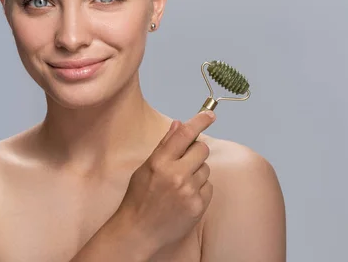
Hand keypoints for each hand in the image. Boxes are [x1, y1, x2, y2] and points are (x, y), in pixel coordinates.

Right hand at [113, 110, 215, 254]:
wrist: (137, 232)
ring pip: (206, 169)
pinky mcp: (198, 206)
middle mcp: (176, 175)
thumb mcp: (145, 168)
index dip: (199, 121)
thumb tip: (179, 124)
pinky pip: (208, 187)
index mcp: (159, 162)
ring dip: (197, 173)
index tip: (210, 114)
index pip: (184, 134)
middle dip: (196, 152)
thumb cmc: (138, 199)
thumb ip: (164, 146)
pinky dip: (200, 190)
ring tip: (179, 186)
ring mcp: (188, 191)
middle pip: (202, 149)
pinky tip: (184, 198)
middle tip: (184, 163)